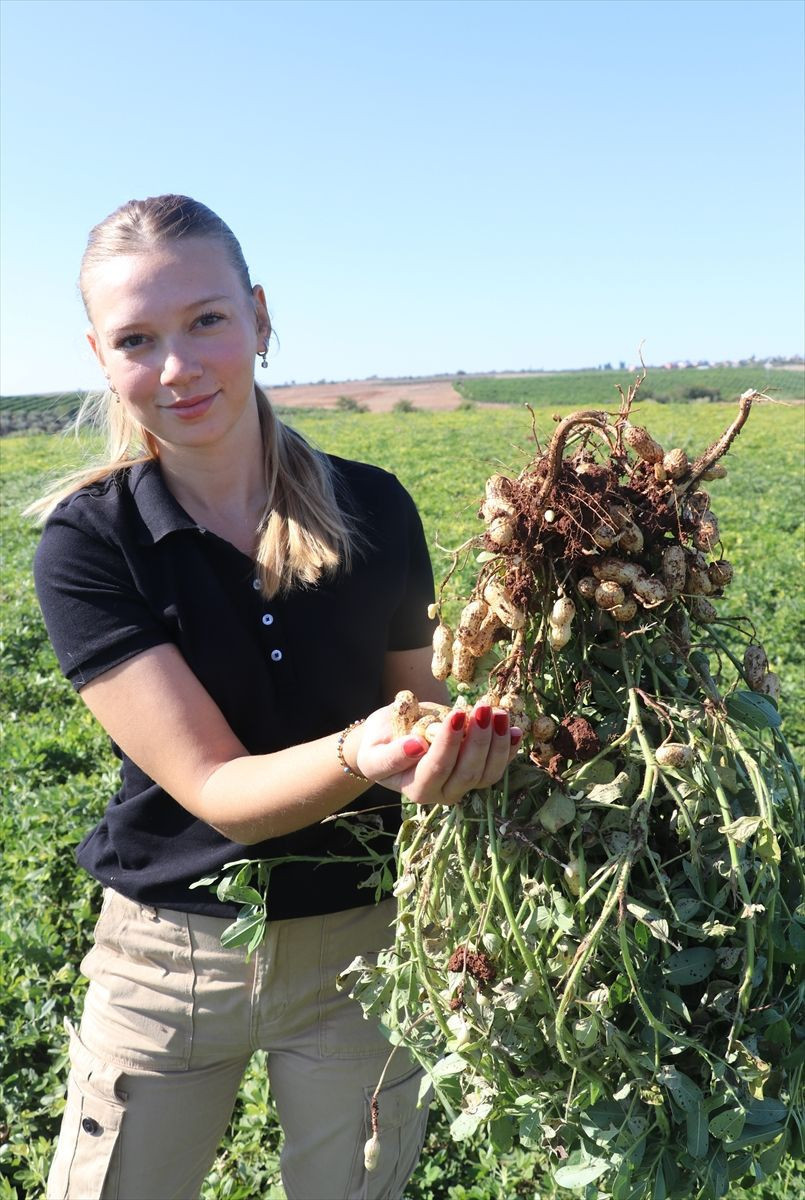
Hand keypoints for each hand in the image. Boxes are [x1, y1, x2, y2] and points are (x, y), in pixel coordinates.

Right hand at [353, 702, 522, 804]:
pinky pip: (496, 770)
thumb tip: (418, 746)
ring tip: (498, 713)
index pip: (434, 768)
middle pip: (465, 772)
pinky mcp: (474, 779)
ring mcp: (459, 788)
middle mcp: (438, 794)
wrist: (389, 747)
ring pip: (485, 774)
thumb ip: (393, 751)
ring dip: (497, 743)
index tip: (455, 715)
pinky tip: (515, 730)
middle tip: (481, 707)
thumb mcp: (376, 743)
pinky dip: (508, 750)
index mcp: (413, 787)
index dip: (447, 745)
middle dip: (477, 739)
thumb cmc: (381, 740)